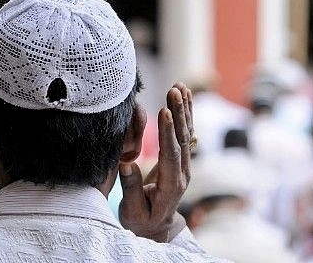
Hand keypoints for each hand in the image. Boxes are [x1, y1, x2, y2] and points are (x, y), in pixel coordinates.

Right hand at [118, 82, 192, 241]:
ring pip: (186, 132)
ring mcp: (184, 164)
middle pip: (182, 139)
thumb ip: (132, 188)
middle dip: (178, 112)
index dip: (168, 133)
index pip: (171, 155)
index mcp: (172, 186)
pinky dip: (185, 112)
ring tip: (180, 86)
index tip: (163, 111)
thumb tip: (126, 164)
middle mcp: (183, 173)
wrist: (155, 226)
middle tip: (174, 89)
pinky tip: (184, 95)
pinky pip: (184, 132)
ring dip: (184, 108)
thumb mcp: (133, 211)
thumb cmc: (141, 219)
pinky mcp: (180, 158)